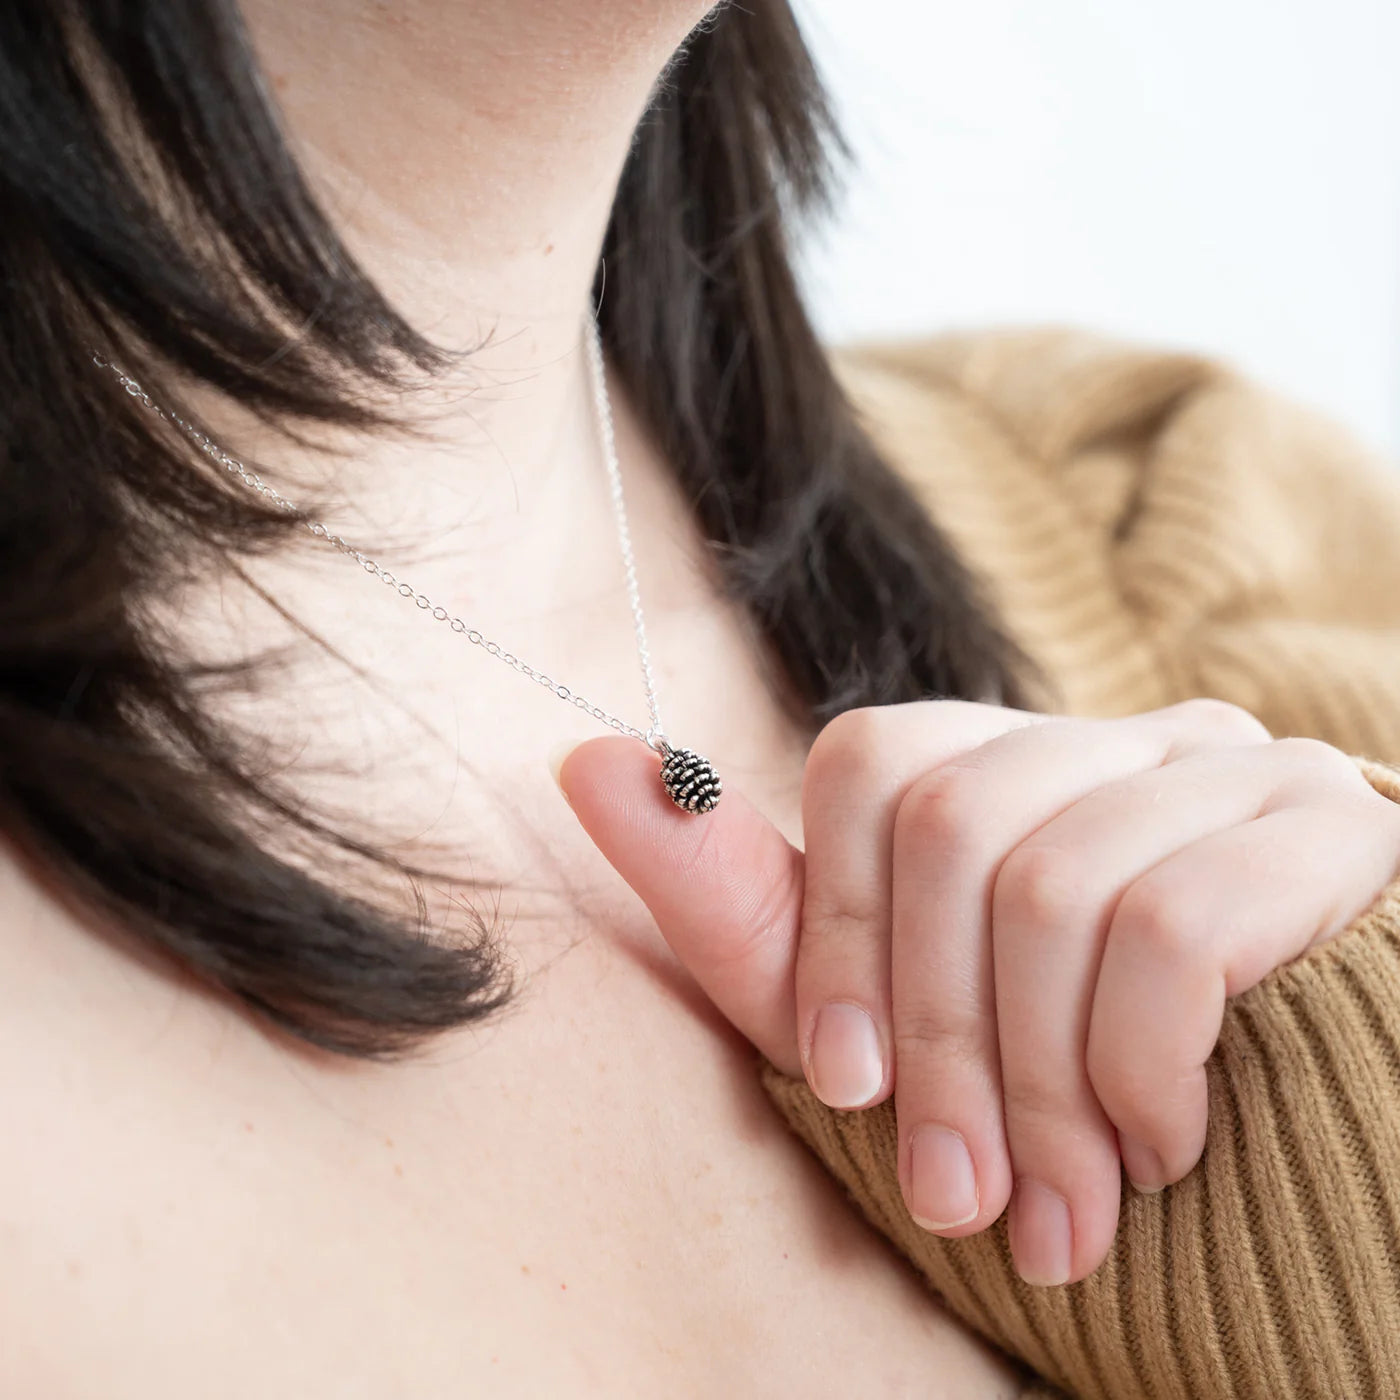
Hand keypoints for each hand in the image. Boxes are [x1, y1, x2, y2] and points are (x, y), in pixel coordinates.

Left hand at [556, 699, 1399, 1284]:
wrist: (1298, 1170)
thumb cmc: (1059, 1087)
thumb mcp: (886, 1016)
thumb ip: (744, 900)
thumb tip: (589, 760)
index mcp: (1011, 764)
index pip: (874, 761)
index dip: (839, 926)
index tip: (843, 1085)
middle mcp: (1119, 736)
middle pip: (952, 823)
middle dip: (935, 1041)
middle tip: (957, 1197)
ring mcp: (1232, 769)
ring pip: (1054, 886)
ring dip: (1036, 1091)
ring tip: (1062, 1211)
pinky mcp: (1330, 832)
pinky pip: (1177, 928)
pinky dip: (1140, 1072)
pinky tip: (1164, 1148)